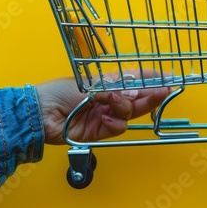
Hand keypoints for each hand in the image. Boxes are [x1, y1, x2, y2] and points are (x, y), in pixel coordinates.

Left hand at [36, 70, 171, 143]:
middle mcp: (108, 99)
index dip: (149, 78)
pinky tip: (104, 118)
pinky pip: (118, 127)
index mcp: (105, 83)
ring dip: (126, 108)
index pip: (132, 79)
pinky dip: (114, 122)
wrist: (40, 114)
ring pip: (129, 113)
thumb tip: (131, 96)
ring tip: (114, 104)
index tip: (166, 76)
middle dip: (151, 94)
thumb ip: (113, 91)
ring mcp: (105, 115)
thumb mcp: (89, 85)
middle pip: (137, 98)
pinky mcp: (101, 131)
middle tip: (165, 91)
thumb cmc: (58, 93)